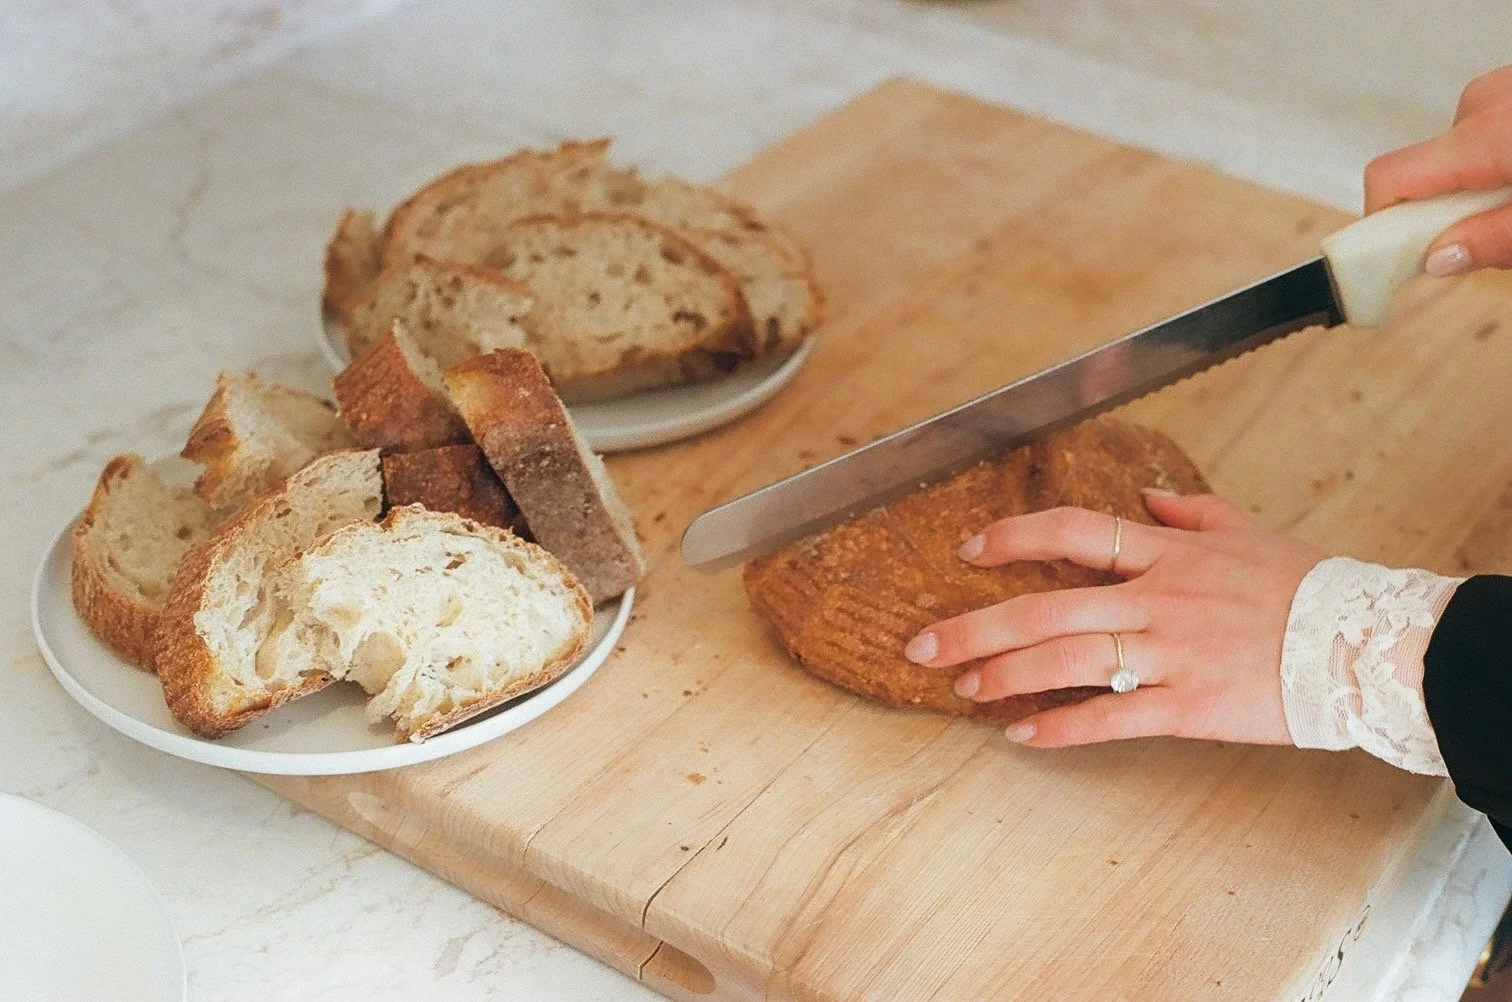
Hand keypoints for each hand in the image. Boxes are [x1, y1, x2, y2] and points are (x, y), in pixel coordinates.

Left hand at [903, 491, 1323, 747]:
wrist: (1368, 645)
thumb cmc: (1308, 588)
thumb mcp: (1248, 532)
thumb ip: (1191, 513)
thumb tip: (1148, 497)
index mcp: (1169, 554)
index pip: (1076, 531)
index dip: (1015, 537)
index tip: (970, 551)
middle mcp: (1158, 599)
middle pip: (1046, 606)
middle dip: (976, 625)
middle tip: (924, 644)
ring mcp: (1170, 653)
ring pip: (1067, 661)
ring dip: (1005, 675)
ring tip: (962, 687)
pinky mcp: (1189, 705)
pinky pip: (1111, 717)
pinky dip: (1062, 726)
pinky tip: (1021, 734)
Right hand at [1364, 64, 1511, 275]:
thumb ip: (1493, 241)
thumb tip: (1437, 259)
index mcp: (1486, 138)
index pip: (1388, 180)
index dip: (1377, 224)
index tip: (1386, 260)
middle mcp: (1483, 106)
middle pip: (1421, 175)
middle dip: (1445, 212)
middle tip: (1492, 235)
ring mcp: (1499, 92)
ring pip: (1451, 158)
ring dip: (1472, 189)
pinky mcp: (1509, 91)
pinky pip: (1478, 136)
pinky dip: (1491, 163)